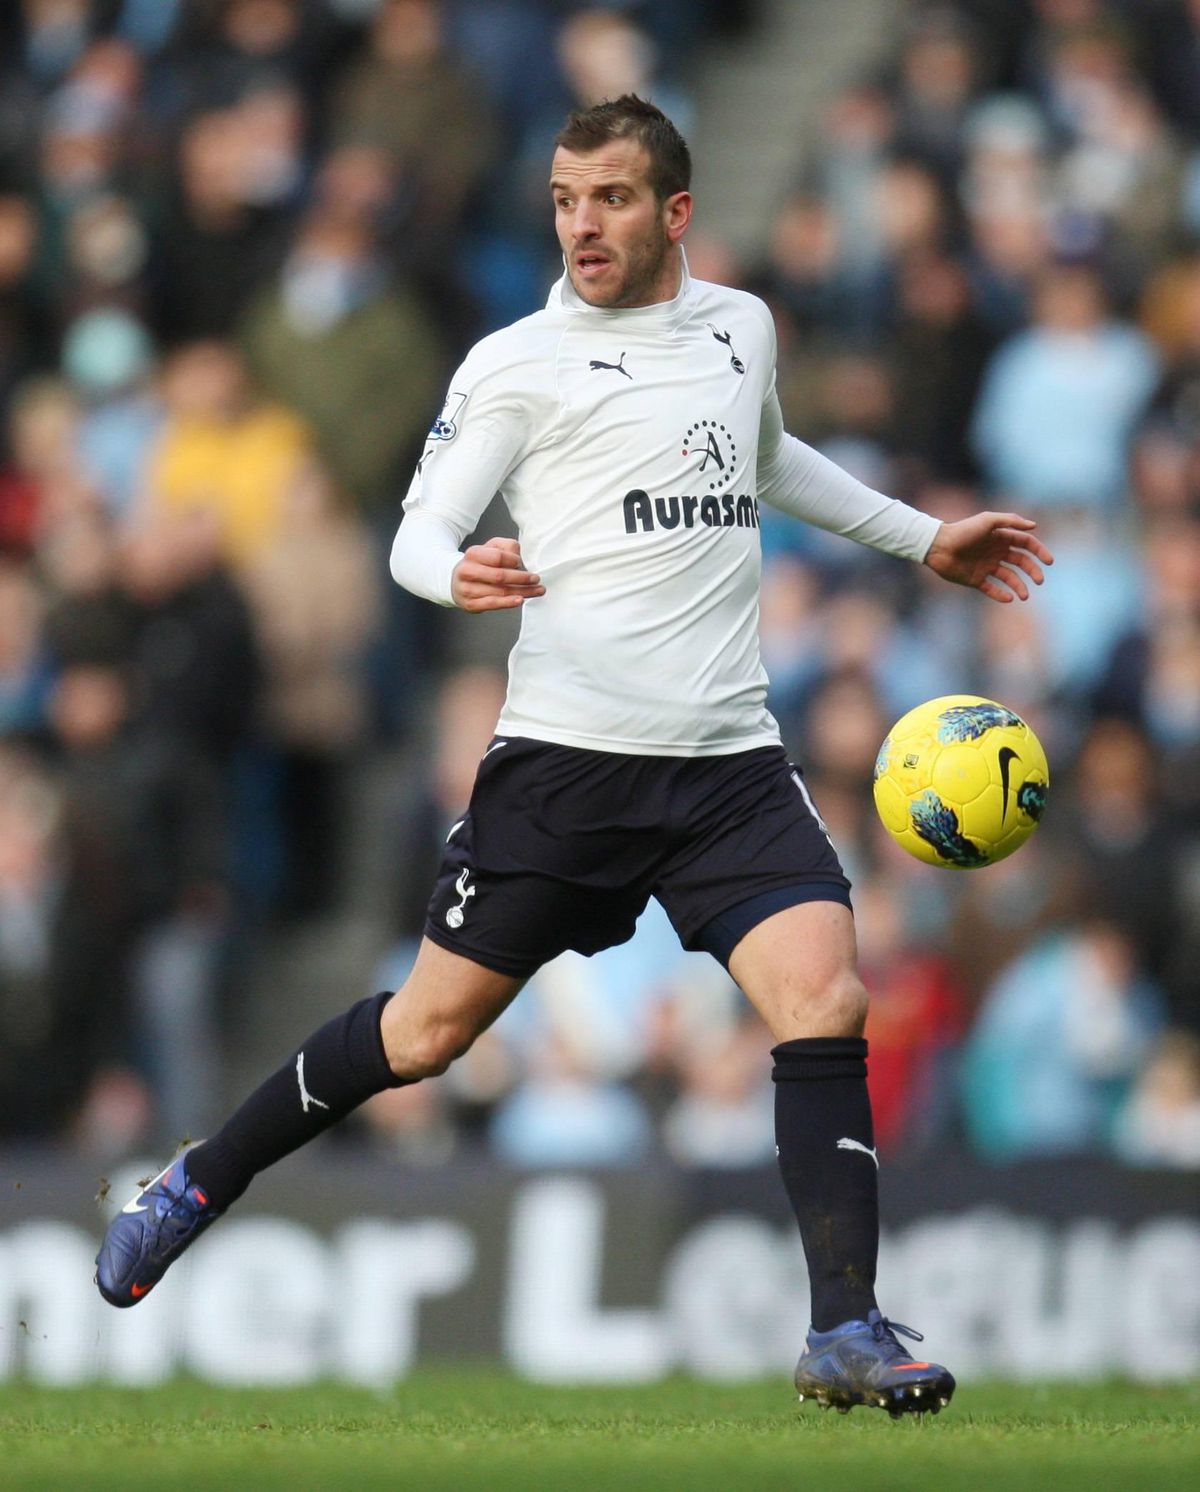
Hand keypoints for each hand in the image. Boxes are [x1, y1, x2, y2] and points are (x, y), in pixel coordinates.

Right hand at [451, 536, 544, 611]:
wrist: (457, 581)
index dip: (513, 560)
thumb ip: (506, 546)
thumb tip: (518, 556)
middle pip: (500, 576)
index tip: (522, 563)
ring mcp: (467, 589)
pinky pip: (492, 604)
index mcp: (472, 554)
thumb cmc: (479, 564)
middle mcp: (467, 571)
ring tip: (537, 590)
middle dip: (522, 578)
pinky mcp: (470, 604)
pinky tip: (520, 599)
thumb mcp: (491, 548)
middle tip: (536, 578)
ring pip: (500, 591)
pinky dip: (508, 603)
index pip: (497, 557)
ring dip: (522, 592)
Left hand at [923, 511, 1052, 602]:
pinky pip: (992, 589)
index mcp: (1001, 537)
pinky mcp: (976, 579)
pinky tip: (1009, 598)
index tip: (1049, 562)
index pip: (1026, 545)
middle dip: (1032, 571)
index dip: (1039, 552)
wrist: (938, 546)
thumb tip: (1034, 526)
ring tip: (1024, 595)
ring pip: (1009, 578)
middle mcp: (996, 552)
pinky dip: (1001, 594)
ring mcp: (986, 566)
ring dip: (1019, 586)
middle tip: (1039, 580)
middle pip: (1021, 562)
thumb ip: (1011, 521)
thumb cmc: (963, 531)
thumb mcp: (988, 521)